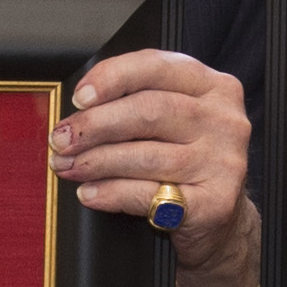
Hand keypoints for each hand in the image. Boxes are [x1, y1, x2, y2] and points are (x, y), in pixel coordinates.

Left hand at [54, 51, 260, 286]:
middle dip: (96, 124)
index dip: (112, 78)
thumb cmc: (185, 160)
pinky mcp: (214, 203)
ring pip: (146, 155)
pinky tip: (90, 193)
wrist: (221, 219)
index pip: (157, 67)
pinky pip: (150, 194)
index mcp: (213, 87)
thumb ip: (137, 101)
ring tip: (67, 166)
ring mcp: (224, 163)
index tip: (79, 97)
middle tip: (62, 138)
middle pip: (150, 111)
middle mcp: (224, 120)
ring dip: (96, 161)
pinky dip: (112, 193)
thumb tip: (78, 110)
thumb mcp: (173, 120)